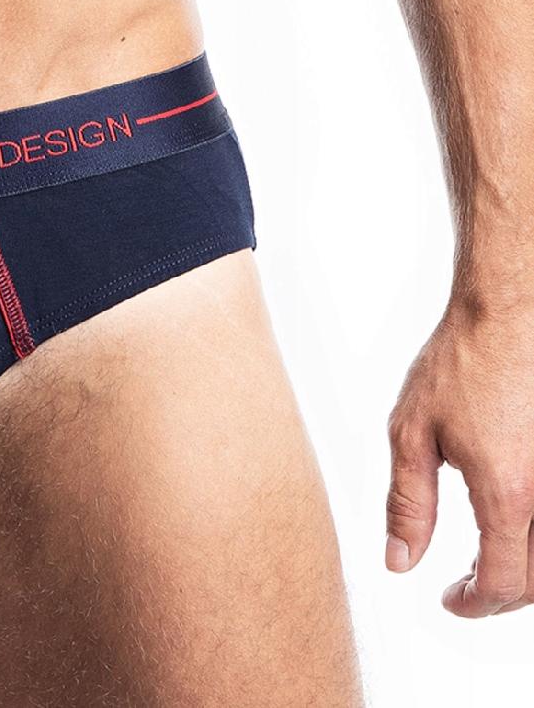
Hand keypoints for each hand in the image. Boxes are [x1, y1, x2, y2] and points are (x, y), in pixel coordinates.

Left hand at [386, 293, 533, 615]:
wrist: (511, 315)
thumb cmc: (461, 364)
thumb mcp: (412, 433)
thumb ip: (408, 504)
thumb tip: (400, 561)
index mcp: (508, 495)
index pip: (502, 583)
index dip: (473, 604)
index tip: (449, 600)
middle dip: (499, 594)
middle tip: (462, 586)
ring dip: (522, 570)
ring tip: (483, 559)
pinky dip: (533, 539)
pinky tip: (508, 525)